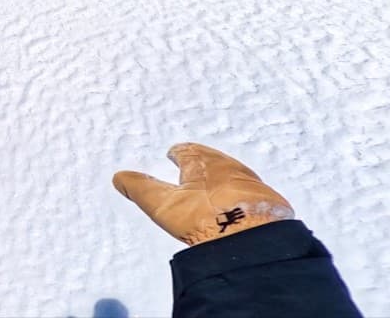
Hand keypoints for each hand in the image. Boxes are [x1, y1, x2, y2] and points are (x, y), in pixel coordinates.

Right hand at [113, 142, 294, 245]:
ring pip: (237, 177)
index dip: (180, 152)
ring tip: (217, 188)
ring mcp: (253, 186)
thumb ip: (140, 188)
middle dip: (204, 163)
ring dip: (225, 180)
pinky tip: (239, 208)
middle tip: (197, 165)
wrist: (253, 238)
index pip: (189, 151)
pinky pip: (253, 196)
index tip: (175, 152)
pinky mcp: (270, 205)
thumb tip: (119, 177)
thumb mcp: (161, 203)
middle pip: (215, 161)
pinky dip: (243, 198)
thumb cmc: (205, 216)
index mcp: (203, 162)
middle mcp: (230, 168)